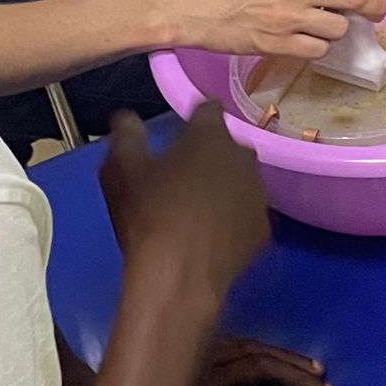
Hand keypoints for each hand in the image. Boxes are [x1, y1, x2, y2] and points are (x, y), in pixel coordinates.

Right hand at [100, 105, 269, 309]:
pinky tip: (213, 233)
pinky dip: (233, 217)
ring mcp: (258, 194)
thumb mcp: (122, 171)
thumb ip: (126, 136)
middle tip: (184, 172)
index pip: (208, 109)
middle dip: (210, 152)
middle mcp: (242, 157)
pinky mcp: (263, 228)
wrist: (179, 277)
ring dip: (225, 184)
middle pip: (228, 145)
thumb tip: (127, 117)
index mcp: (209, 135)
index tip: (182, 129)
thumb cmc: (148, 216)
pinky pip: (246, 212)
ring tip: (198, 206)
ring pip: (241, 179)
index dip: (195, 117)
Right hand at [158, 0, 385, 58]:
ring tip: (330, 26)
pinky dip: (320, 48)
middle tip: (375, 10)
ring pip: (339, 28)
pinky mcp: (278, 45)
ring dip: (342, 29)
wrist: (194, 6)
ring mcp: (288, 19)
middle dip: (374, 6)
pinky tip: (310, 42)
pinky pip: (318, 51)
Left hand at [173, 335, 336, 385]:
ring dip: (286, 358)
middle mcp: (205, 376)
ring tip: (315, 369)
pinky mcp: (187, 349)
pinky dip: (260, 345)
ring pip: (250, 348)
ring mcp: (197, 357)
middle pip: (262, 367)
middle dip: (300, 379)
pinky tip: (273, 353)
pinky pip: (232, 340)